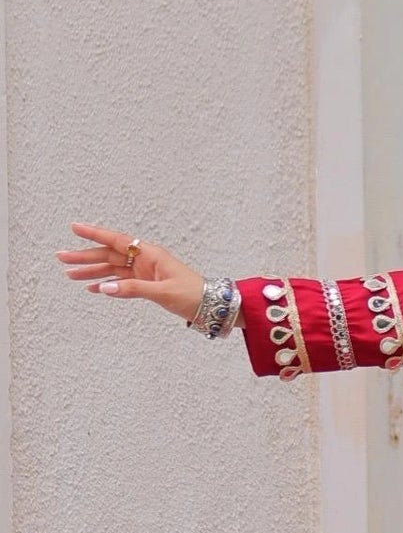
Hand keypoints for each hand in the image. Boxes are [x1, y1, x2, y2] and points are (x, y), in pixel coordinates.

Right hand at [57, 224, 205, 322]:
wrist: (211, 305)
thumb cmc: (192, 294)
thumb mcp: (163, 292)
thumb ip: (133, 289)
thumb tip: (105, 287)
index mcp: (150, 254)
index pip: (117, 240)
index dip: (95, 234)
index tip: (75, 227)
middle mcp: (145, 260)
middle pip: (109, 255)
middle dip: (85, 256)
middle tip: (61, 257)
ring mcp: (144, 272)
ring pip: (112, 269)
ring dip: (91, 271)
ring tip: (69, 274)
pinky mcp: (146, 284)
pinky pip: (120, 281)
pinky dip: (106, 283)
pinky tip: (91, 287)